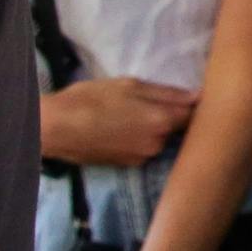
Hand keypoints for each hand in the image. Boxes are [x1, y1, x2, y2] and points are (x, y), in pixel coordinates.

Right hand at [41, 77, 197, 168]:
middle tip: (152, 103)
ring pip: (160, 139)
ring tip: (131, 115)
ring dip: (154, 129)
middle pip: (178, 129)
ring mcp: (143, 158)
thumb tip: (197, 96)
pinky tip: (121, 128)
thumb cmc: (90, 99)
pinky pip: (144, 148)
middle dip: (172, 117)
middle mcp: (158, 144)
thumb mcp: (129, 86)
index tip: (189, 97)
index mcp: (162, 122)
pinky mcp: (127, 165)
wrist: (54, 128)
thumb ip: (167, 93)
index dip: (193, 105)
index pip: (195, 115)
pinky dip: (139, 139)